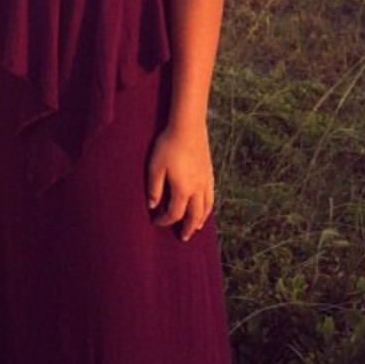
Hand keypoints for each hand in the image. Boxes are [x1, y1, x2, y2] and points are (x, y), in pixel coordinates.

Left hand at [147, 123, 214, 241]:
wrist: (188, 127)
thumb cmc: (168, 145)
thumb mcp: (155, 167)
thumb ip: (154, 188)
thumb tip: (153, 206)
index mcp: (183, 190)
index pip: (174, 213)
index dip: (165, 220)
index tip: (156, 221)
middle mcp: (197, 189)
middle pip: (194, 215)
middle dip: (187, 228)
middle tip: (183, 237)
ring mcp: (206, 180)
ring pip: (206, 207)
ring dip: (200, 220)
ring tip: (196, 227)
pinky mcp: (209, 172)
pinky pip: (211, 195)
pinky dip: (208, 206)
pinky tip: (205, 206)